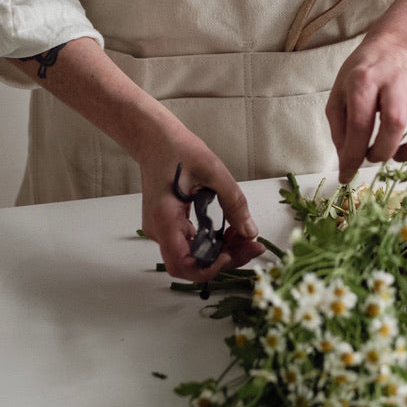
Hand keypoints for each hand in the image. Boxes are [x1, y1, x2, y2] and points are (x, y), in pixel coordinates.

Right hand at [139, 124, 264, 280]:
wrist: (155, 139)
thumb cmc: (177, 149)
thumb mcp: (213, 171)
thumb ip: (234, 202)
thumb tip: (250, 231)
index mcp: (164, 218)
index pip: (182, 264)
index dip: (208, 268)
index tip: (230, 254)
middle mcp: (159, 230)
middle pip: (190, 265)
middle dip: (224, 260)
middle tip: (252, 246)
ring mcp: (162, 229)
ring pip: (192, 256)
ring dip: (221, 252)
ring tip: (245, 238)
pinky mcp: (169, 225)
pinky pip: (191, 244)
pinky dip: (213, 242)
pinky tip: (231, 232)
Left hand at [326, 34, 406, 183]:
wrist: (395, 47)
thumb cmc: (364, 73)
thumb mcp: (339, 93)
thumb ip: (339, 127)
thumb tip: (347, 160)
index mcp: (364, 80)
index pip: (359, 122)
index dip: (353, 154)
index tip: (347, 174)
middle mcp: (393, 82)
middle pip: (395, 121)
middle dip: (383, 151)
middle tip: (373, 156)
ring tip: (397, 154)